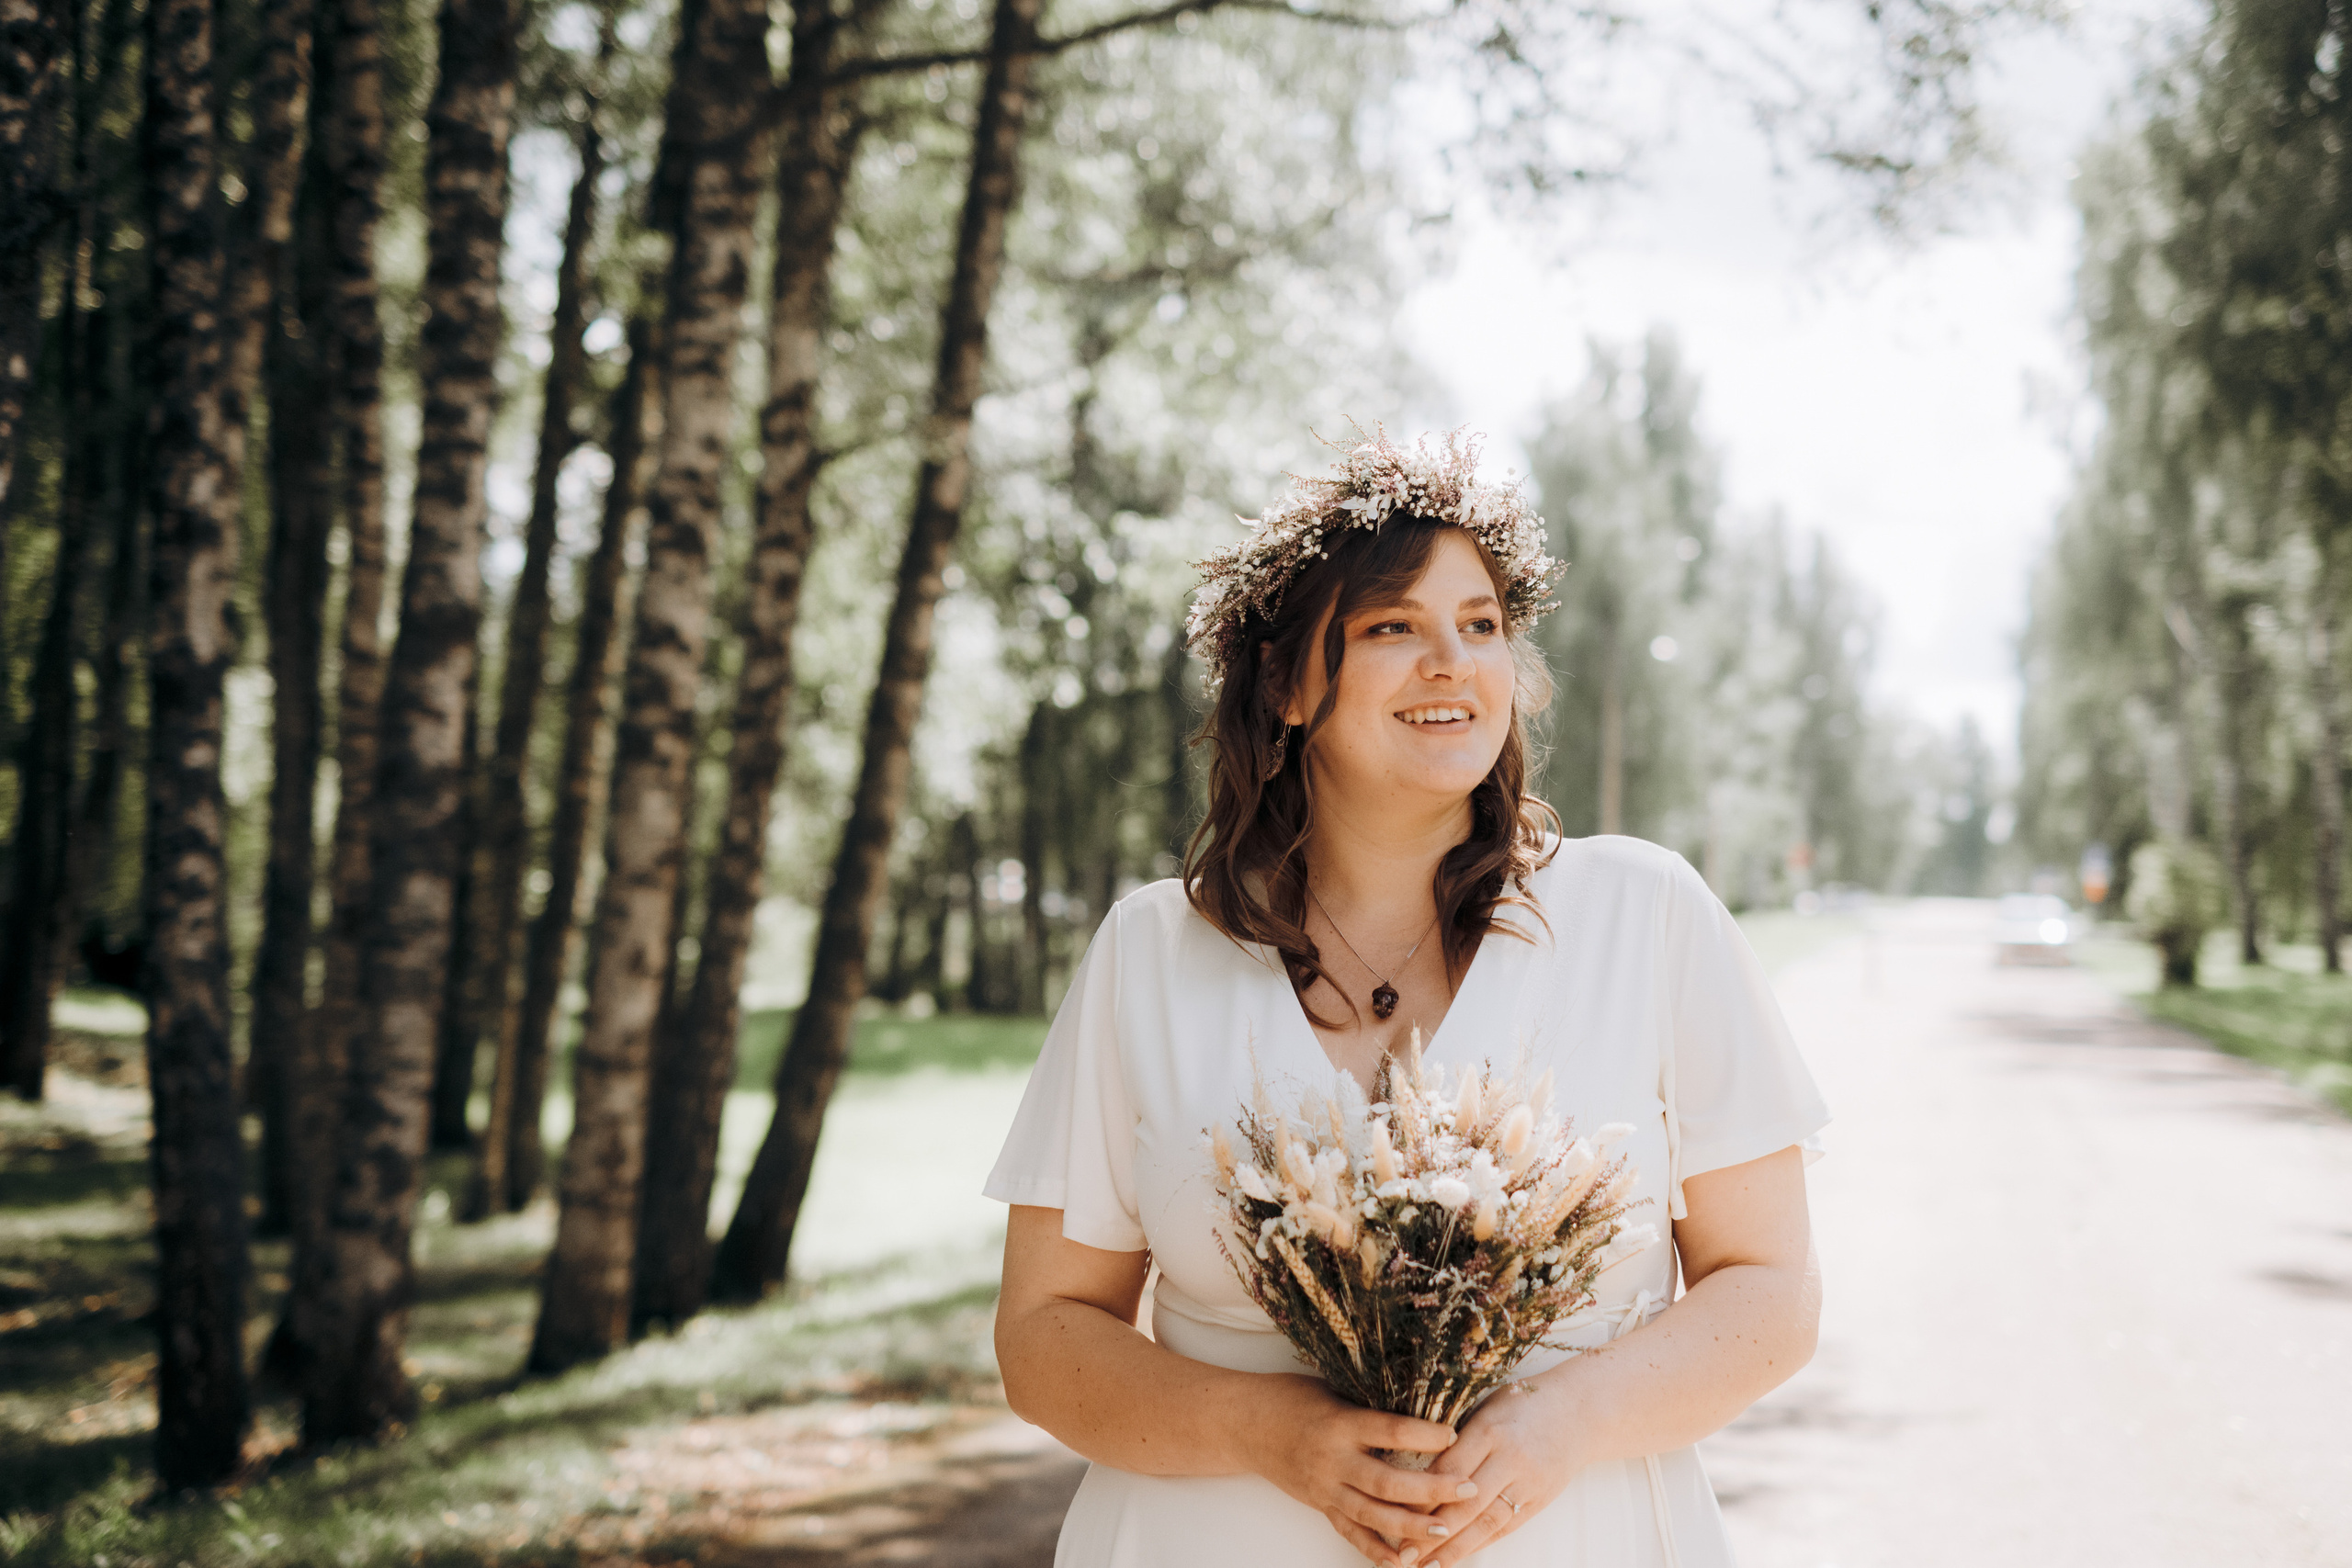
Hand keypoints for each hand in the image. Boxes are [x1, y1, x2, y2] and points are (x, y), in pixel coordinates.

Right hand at [1240, 1375, 1482, 1567]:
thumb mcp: (1332, 1390)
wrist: (1244, 1424)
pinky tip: (1403, 1562)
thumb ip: (1369, 1405)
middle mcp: (1333, 1460)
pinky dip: (1377, 1550)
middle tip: (1468, 1488)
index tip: (1455, 1435)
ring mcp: (1325, 1488)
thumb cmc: (1291, 1398)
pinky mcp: (1320, 1505)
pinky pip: (1351, 1533)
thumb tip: (1420, 1401)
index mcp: (1340, 1423)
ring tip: (1445, 1527)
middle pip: (1388, 1482)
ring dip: (1411, 1525)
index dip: (1424, 1435)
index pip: (1390, 1430)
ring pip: (1373, 1513)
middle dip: (1432, 1488)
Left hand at [1413, 1377, 1587, 1566]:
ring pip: (1486, 1522)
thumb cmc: (1523, 1403)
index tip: (1391, 1512)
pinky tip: (1457, 1557)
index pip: (1448, 1468)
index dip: (1419, 1494)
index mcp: (1490, 1429)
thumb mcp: (1487, 1405)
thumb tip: (1413, 1462)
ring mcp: (1528, 1483)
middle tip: (1403, 1554)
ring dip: (1454, 1549)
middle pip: (1465, 1503)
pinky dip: (1479, 1544)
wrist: (1581, 1412)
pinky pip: (1505, 1526)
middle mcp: (1510, 1459)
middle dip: (1431, 1532)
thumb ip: (1457, 1435)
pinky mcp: (1540, 1500)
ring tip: (1426, 1567)